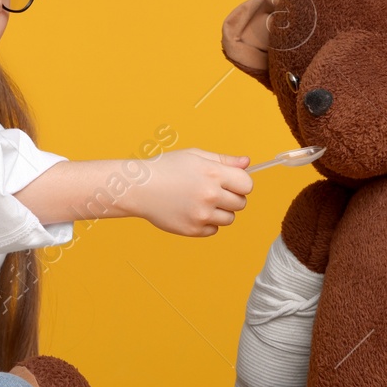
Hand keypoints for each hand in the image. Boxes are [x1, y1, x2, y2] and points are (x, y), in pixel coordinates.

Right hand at [124, 148, 252, 235]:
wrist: (139, 188)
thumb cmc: (165, 168)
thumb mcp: (195, 156)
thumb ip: (224, 160)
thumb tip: (247, 163)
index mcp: (213, 174)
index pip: (247, 185)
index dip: (240, 184)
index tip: (230, 183)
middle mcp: (210, 195)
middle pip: (241, 204)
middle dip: (231, 198)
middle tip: (213, 193)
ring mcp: (201, 214)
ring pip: (229, 219)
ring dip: (220, 212)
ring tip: (201, 202)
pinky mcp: (192, 230)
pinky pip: (213, 230)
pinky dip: (207, 223)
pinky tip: (192, 211)